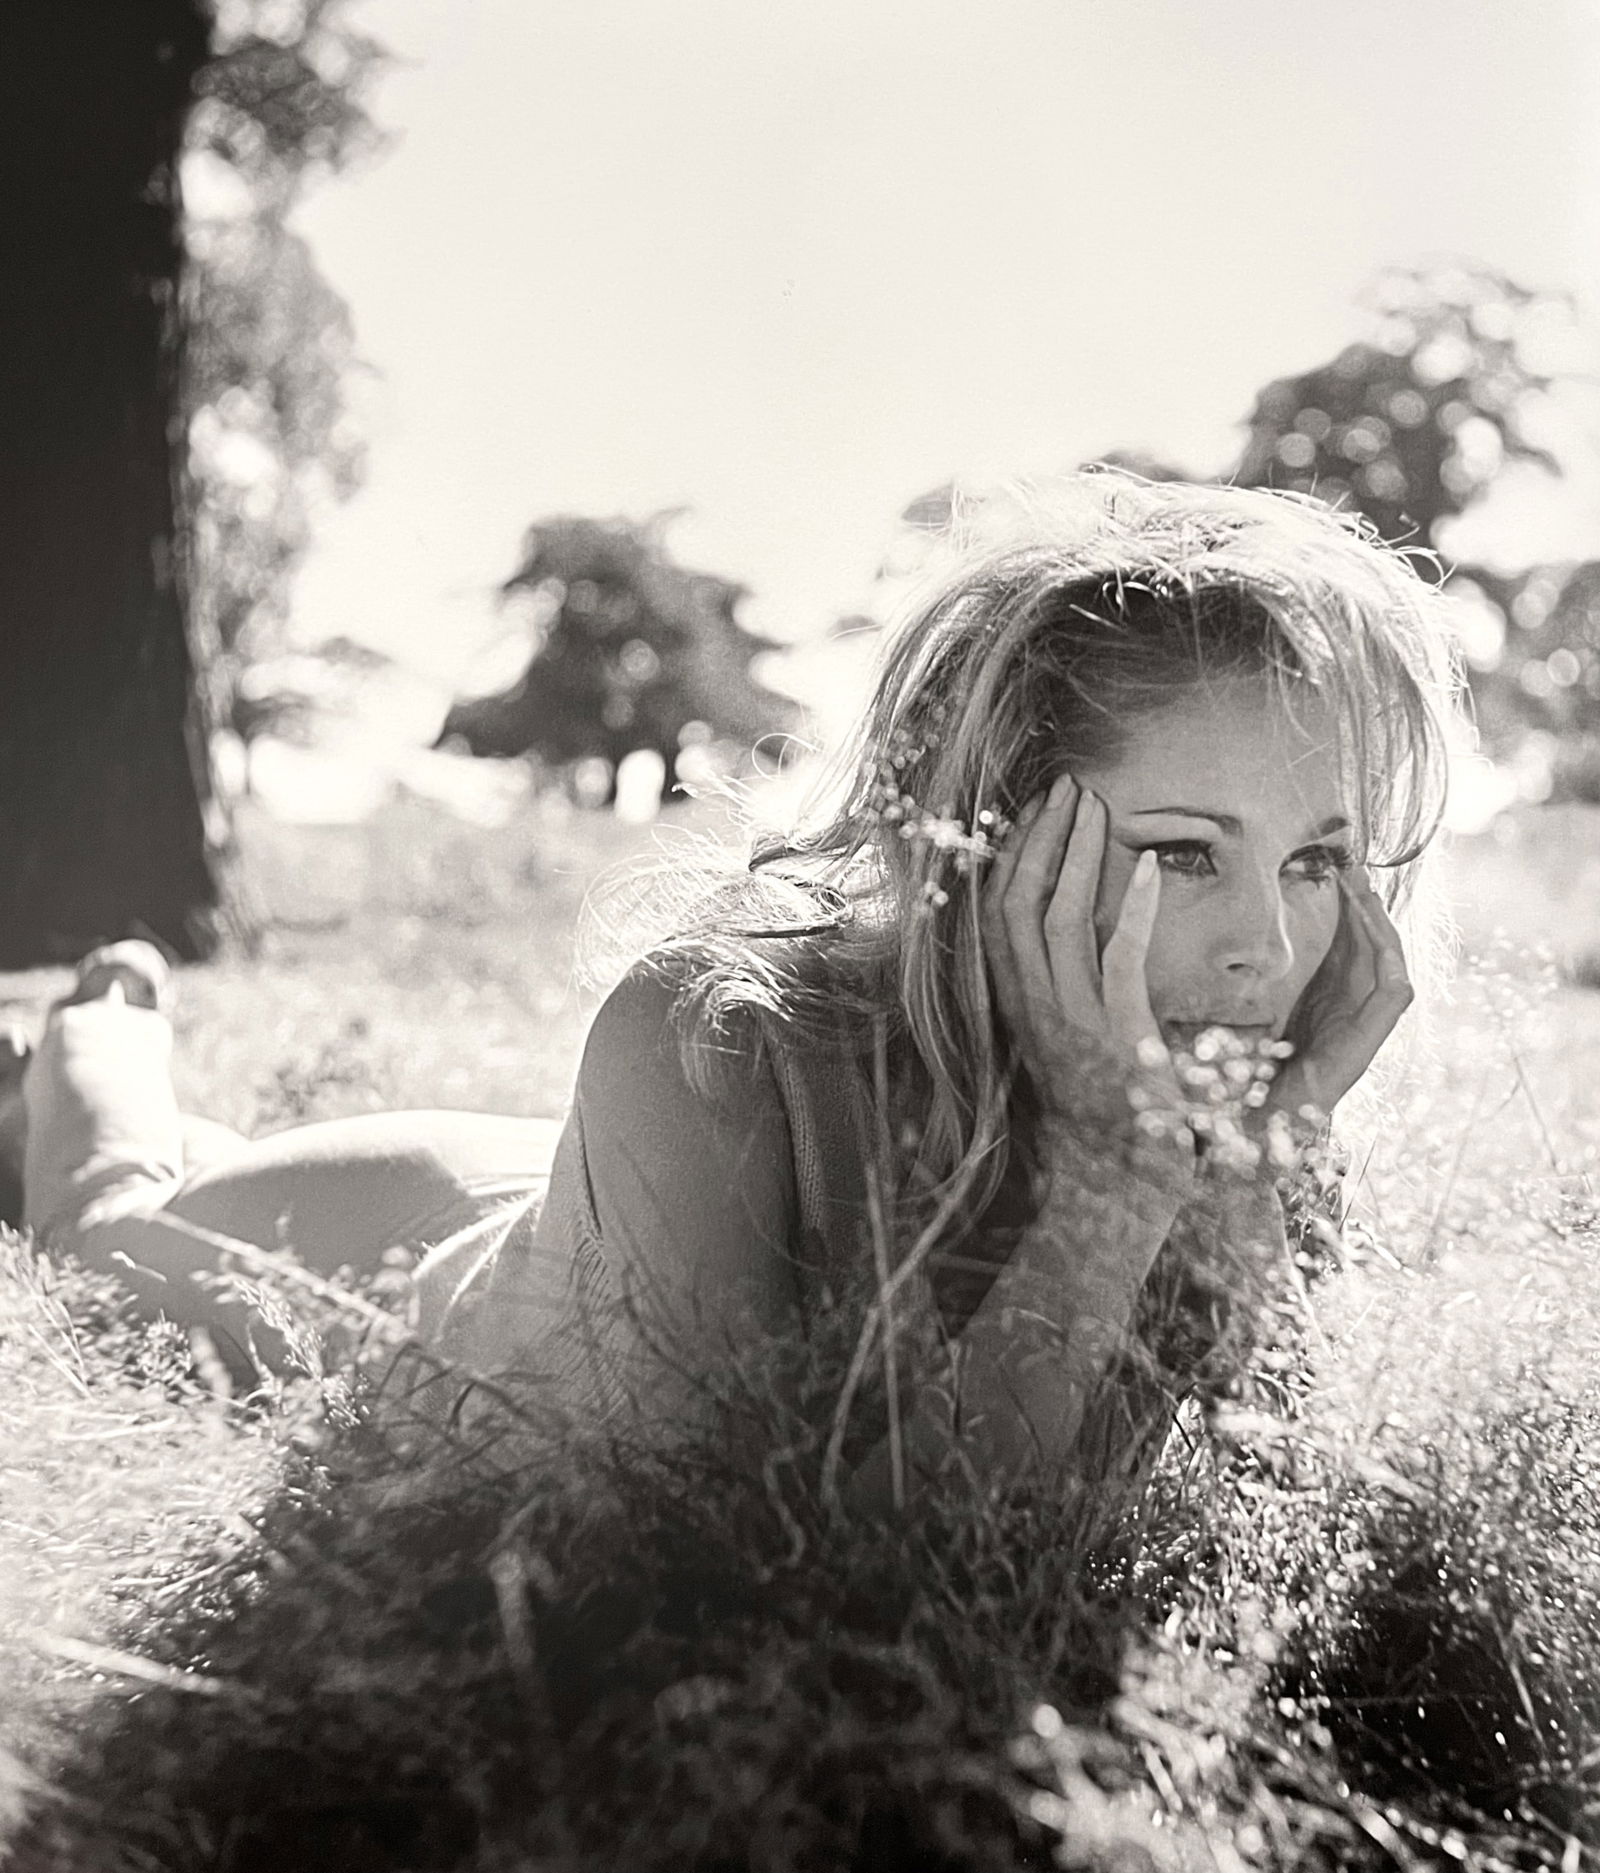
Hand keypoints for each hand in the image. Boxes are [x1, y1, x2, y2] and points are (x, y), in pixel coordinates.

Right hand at [982, 774, 1193, 1174]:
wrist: (1121, 1187)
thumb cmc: (1106, 1117)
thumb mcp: (1074, 1046)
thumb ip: (1067, 995)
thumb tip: (1075, 940)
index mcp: (1019, 1008)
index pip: (997, 915)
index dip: (1011, 856)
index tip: (1032, 811)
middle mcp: (1034, 1010)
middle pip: (1018, 903)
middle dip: (1039, 837)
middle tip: (1065, 786)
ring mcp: (1072, 1023)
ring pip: (1057, 919)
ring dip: (1076, 853)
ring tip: (1095, 804)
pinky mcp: (1117, 1037)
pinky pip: (1117, 957)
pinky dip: (1130, 907)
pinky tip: (1149, 867)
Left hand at [1254, 866, 1412, 1146]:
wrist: (1258, 1122)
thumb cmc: (1251, 1072)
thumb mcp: (1252, 1010)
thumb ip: (1255, 980)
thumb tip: (1235, 938)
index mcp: (1325, 999)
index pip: (1345, 943)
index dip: (1344, 908)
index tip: (1332, 871)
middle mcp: (1349, 1008)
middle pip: (1369, 946)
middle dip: (1364, 906)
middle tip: (1352, 866)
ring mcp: (1364, 1025)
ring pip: (1388, 962)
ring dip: (1380, 925)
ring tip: (1365, 890)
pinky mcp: (1369, 1041)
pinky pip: (1394, 994)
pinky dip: (1391, 962)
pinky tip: (1378, 933)